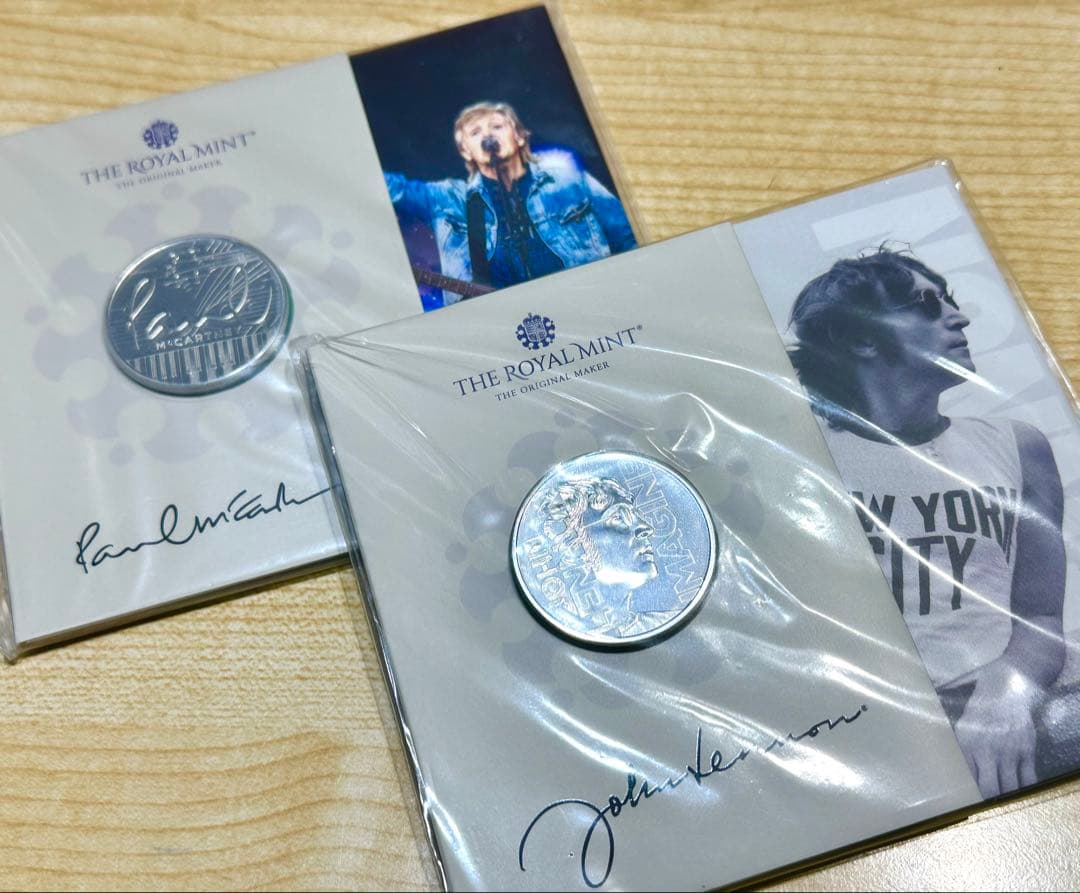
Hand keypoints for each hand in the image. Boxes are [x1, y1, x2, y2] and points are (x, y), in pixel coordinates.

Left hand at [946, 659, 1041, 797]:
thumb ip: (954, 736)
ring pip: (1009, 787)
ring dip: (1006, 798)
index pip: (965, 776)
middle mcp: (987, 749)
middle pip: (988, 787)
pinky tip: (1021, 794)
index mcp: (967, 741)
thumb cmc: (980, 700)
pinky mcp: (1027, 750)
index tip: (962, 802)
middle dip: (987, 801)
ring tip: (1002, 806)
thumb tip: (934, 745)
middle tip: (984, 810)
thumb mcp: (961, 717)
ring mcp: (1009, 751)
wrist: (1008, 684)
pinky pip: (1028, 777)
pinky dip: (1025, 789)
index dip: (965, 792)